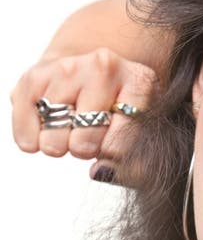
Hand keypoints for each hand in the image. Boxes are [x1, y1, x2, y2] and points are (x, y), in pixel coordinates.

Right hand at [10, 48, 158, 182]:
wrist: (89, 73)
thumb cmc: (117, 111)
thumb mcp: (138, 135)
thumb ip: (132, 167)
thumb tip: (101, 172)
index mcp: (139, 82)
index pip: (120, 143)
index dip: (110, 156)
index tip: (110, 147)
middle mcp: (103, 67)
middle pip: (85, 140)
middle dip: (83, 150)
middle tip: (86, 140)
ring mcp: (68, 67)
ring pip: (55, 134)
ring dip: (58, 145)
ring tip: (67, 133)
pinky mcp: (36, 75)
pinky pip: (26, 123)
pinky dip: (30, 140)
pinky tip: (40, 138)